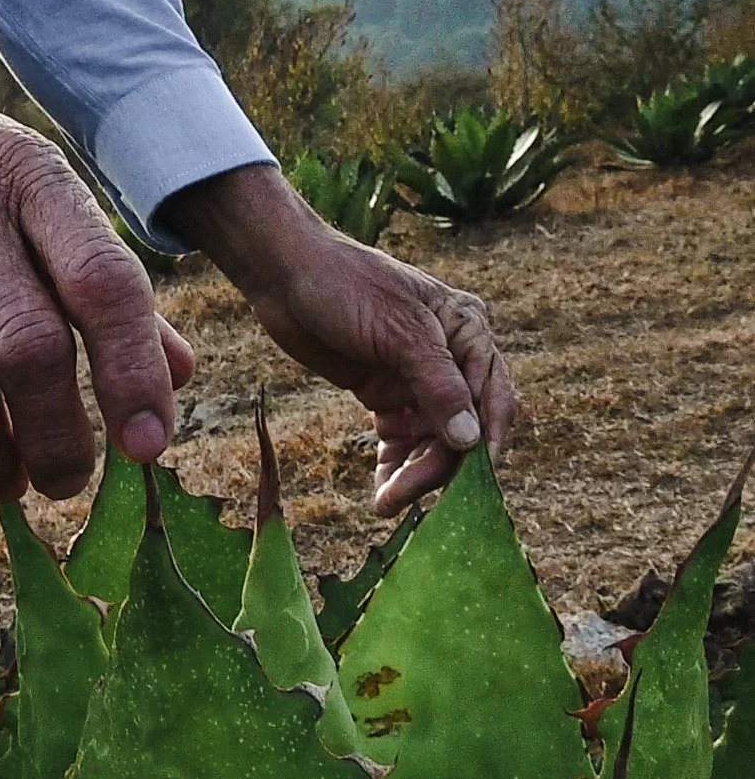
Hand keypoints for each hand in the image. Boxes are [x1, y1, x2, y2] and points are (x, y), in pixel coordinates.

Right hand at [0, 6, 193, 501]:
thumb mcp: (39, 195)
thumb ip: (105, 282)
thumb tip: (178, 376)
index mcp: (30, 177)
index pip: (101, 283)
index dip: (133, 374)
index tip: (148, 446)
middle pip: (27, 346)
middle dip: (60, 438)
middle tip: (70, 482)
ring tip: (10, 481)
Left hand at [161, 166, 515, 515]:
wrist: (285, 275)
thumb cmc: (346, 288)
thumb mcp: (399, 334)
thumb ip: (439, 387)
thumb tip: (472, 442)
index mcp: (468, 331)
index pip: (493, 399)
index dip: (484, 445)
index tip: (467, 486)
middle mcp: (451, 357)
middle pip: (462, 428)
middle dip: (437, 466)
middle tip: (402, 498)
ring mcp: (416, 377)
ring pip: (433, 439)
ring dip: (415, 473)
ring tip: (386, 503)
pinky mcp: (385, 392)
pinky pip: (402, 439)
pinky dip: (395, 464)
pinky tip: (382, 489)